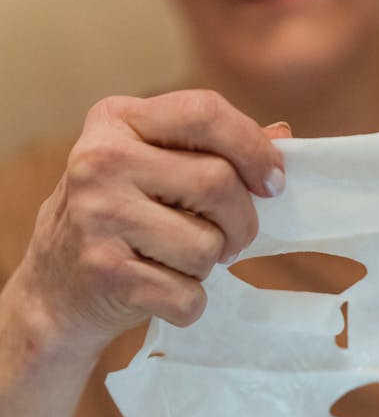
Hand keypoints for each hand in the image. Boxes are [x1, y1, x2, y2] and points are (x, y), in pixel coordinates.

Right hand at [19, 89, 289, 355]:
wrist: (56, 287)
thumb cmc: (123, 220)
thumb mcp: (154, 168)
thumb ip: (213, 149)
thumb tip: (284, 137)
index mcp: (117, 120)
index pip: (204, 112)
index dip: (253, 149)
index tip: (274, 183)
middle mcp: (100, 161)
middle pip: (218, 183)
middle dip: (242, 222)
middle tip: (231, 240)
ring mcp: (98, 217)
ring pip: (208, 246)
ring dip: (210, 265)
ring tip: (180, 261)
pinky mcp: (106, 273)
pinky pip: (189, 296)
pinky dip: (190, 303)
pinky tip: (163, 290)